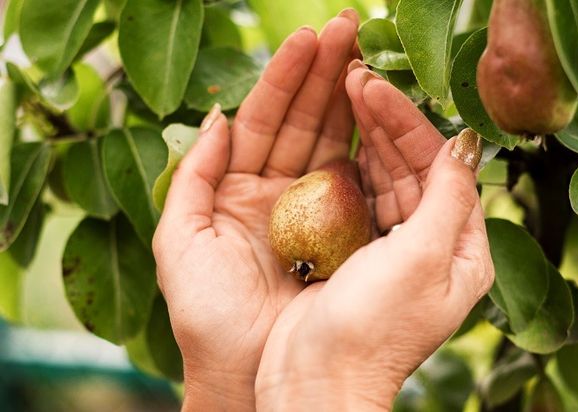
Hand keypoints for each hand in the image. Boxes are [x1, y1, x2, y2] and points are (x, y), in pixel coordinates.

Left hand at [152, 10, 359, 410]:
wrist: (246, 376)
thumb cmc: (207, 317)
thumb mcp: (180, 242)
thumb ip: (192, 176)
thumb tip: (216, 117)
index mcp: (236, 190)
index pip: (263, 120)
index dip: (284, 79)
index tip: (308, 39)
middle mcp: (277, 193)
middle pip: (302, 122)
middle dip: (323, 74)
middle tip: (348, 28)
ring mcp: (313, 211)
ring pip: (332, 143)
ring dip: (347, 99)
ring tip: (365, 55)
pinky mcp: (344, 234)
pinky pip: (357, 184)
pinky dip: (369, 149)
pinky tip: (380, 113)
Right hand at [255, 67, 494, 410]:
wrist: (316, 380)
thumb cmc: (372, 329)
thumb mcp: (422, 259)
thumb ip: (447, 198)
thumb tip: (465, 142)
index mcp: (461, 249)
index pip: (441, 168)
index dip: (410, 124)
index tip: (374, 87)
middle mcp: (432, 245)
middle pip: (413, 167)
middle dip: (386, 122)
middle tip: (355, 77)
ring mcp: (393, 248)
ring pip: (386, 177)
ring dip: (367, 136)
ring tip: (346, 92)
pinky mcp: (357, 252)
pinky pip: (360, 197)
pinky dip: (350, 165)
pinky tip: (339, 136)